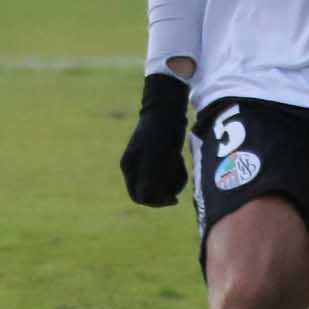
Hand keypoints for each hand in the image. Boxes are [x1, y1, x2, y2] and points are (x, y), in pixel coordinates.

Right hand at [120, 71, 191, 207]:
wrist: (167, 107)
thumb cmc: (160, 133)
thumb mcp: (155, 158)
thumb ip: (148, 180)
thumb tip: (146, 199)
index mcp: (129, 168)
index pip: (140, 196)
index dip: (156, 201)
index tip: (173, 199)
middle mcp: (135, 166)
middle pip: (152, 191)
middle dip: (167, 189)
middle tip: (179, 178)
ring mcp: (147, 160)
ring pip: (162, 183)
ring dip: (174, 179)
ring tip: (179, 163)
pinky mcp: (159, 155)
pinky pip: (167, 172)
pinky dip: (175, 170)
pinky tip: (178, 157)